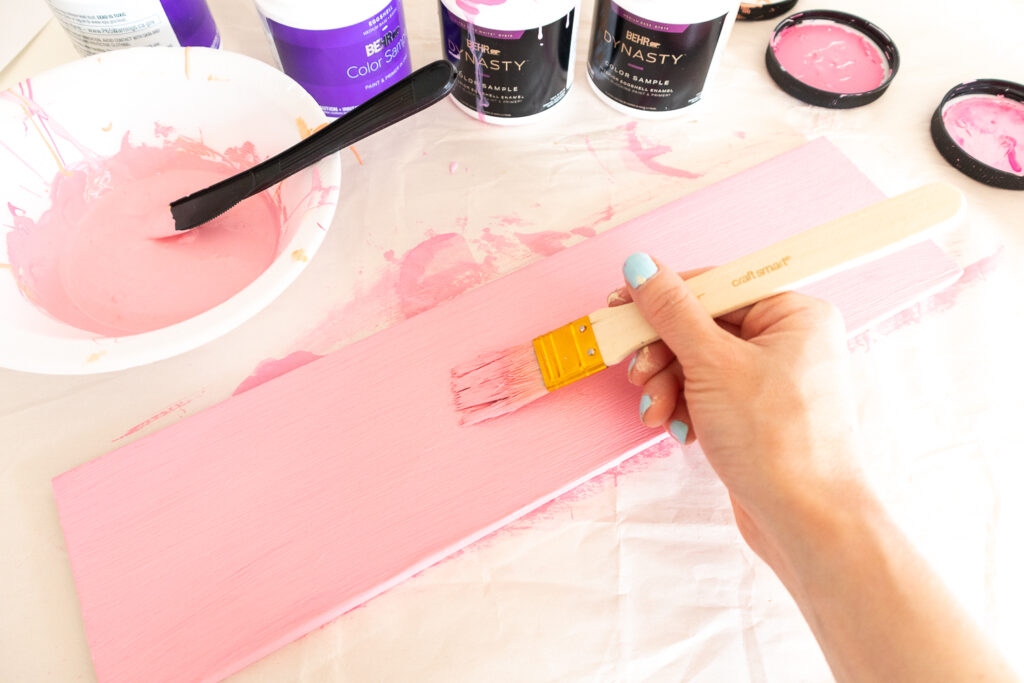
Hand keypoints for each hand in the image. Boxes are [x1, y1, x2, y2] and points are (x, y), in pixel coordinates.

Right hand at [611, 253, 870, 561]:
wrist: (807, 522)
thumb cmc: (777, 440)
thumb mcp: (713, 364)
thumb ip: (672, 311)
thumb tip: (642, 267)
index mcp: (793, 314)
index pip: (715, 287)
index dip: (663, 298)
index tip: (620, 306)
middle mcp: (788, 341)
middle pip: (702, 326)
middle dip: (663, 355)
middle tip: (638, 373)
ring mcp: (773, 380)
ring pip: (699, 364)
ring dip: (669, 386)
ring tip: (659, 413)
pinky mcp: (757, 414)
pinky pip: (708, 394)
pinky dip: (686, 408)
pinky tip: (681, 430)